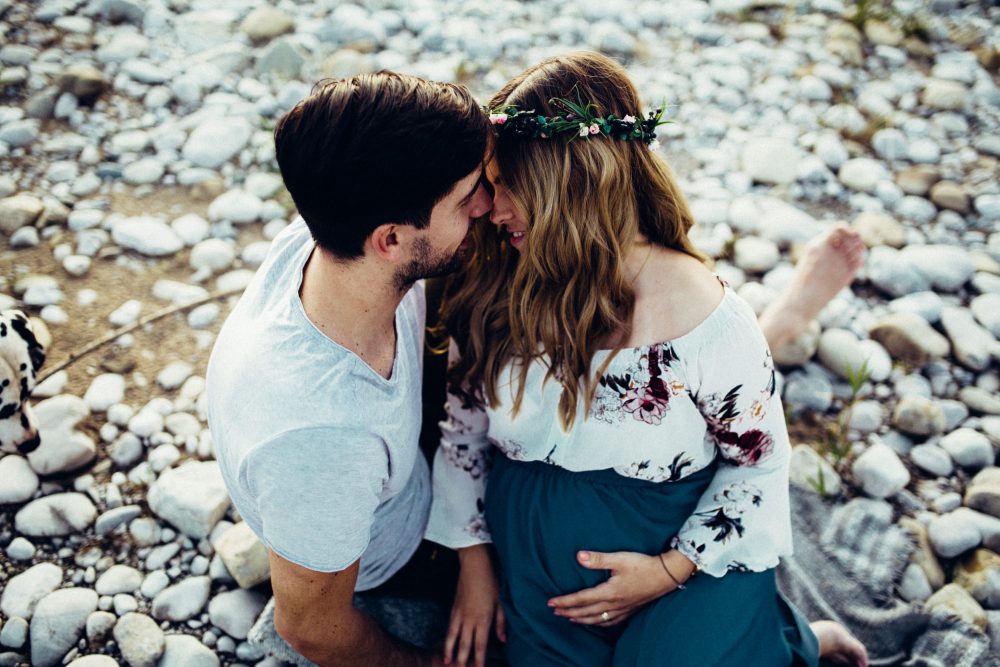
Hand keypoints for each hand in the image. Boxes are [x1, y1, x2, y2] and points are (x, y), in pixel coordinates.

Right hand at [443, 545, 505, 666]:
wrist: (474, 565)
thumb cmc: (491, 582)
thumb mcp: (501, 602)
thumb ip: (501, 623)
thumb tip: (503, 640)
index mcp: (483, 619)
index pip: (480, 645)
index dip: (478, 660)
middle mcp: (469, 619)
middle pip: (464, 644)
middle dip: (462, 660)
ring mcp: (459, 614)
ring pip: (452, 637)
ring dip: (450, 651)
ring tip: (446, 663)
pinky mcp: (454, 608)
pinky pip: (449, 627)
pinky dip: (447, 638)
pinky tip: (446, 644)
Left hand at [547, 550, 691, 626]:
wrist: (667, 575)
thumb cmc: (643, 565)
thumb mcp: (620, 559)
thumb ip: (598, 559)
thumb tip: (578, 556)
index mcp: (609, 592)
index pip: (581, 599)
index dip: (565, 601)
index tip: (551, 603)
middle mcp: (614, 604)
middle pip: (586, 612)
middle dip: (569, 612)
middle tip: (555, 612)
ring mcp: (623, 609)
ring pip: (597, 619)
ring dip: (581, 619)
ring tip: (569, 618)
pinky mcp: (630, 609)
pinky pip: (610, 622)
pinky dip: (598, 623)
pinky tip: (595, 622)